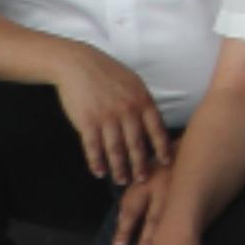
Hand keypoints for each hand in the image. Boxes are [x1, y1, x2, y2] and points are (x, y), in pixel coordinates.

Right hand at [48, 49, 166, 193]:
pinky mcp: (87, 122)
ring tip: (121, 180)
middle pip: (137, 144)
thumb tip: (154, 124)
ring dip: (119, 168)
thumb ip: (144, 104)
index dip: (162, 149)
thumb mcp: (134, 84)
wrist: (78, 64)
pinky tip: (99, 172)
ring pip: (116, 150)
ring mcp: (107, 117)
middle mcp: (128, 111)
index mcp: (143, 101)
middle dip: (141, 165)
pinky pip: (93, 147)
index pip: (157, 130)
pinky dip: (96, 162)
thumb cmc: (108, 73)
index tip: (166, 163)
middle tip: (143, 180)